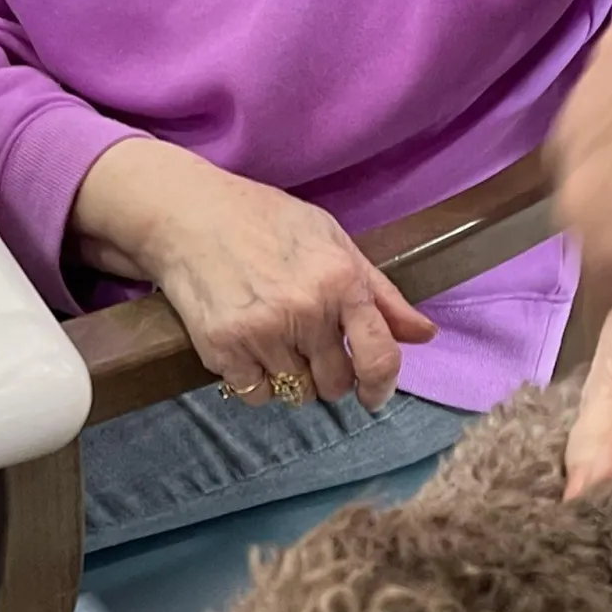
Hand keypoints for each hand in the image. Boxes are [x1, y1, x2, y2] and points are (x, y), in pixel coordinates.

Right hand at [72, 139, 435, 409]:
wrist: (186, 216)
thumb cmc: (265, 222)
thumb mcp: (332, 241)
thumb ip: (380, 294)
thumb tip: (424, 334)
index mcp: (339, 281)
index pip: (379, 357)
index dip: (382, 386)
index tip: (373, 395)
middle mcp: (305, 311)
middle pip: (336, 385)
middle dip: (329, 376)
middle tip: (309, 348)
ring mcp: (263, 334)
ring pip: (297, 393)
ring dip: (291, 378)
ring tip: (275, 340)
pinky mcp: (224, 350)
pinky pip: (257, 396)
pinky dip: (256, 383)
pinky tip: (248, 349)